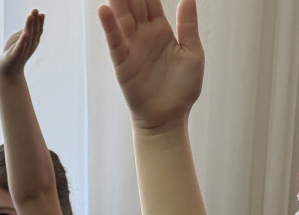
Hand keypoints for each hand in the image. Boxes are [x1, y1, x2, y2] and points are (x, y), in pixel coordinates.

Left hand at [0, 9, 43, 77]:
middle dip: (34, 22)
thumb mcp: (19, 40)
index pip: (37, 32)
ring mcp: (22, 52)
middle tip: (35, 10)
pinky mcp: (15, 56)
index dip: (39, 23)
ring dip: (29, 27)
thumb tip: (31, 18)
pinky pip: (20, 48)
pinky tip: (25, 34)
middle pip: (33, 33)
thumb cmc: (13, 53)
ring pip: (27, 38)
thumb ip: (25, 31)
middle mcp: (29, 47)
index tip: (41, 13)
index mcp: (31, 43)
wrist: (6, 71)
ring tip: (30, 16)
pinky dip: (22, 41)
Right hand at [98, 0, 204, 130]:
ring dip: (117, 1)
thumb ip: (188, 25)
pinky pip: (115, 42)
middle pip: (133, 4)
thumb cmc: (183, 90)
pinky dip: (109, 27)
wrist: (168, 118)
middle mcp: (144, 35)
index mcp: (161, 30)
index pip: (150, 1)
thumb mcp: (193, 54)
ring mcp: (132, 48)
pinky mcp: (123, 64)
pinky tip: (105, 10)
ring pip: (122, 17)